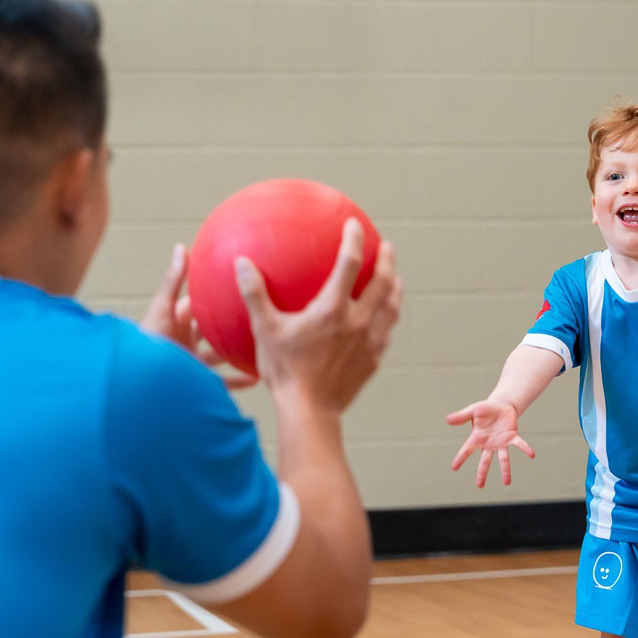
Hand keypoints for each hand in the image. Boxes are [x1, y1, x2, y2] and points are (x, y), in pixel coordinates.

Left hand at [142, 244, 255, 387]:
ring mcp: (194, 361)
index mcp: (177, 320)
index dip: (214, 292)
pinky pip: (224, 381)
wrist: (142, 382)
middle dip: (231, 322)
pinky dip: (239, 380)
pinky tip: (257, 376)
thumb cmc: (148, 343)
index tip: (235, 282)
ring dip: (238, 350)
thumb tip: (181, 247)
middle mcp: (187, 340)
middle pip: (214, 328)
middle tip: (255, 311)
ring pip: (222, 354)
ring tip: (261, 343)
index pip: (199, 302)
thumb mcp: (162, 308)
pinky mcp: (199, 380)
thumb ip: (173, 280)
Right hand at [234, 218, 401, 411]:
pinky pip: (386, 335)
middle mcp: (358, 322)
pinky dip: (388, 321)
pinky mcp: (373, 362)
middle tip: (388, 246)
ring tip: (395, 280)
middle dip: (387, 260)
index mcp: (333, 309)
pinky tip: (384, 321)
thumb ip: (255, 295)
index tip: (355, 224)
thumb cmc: (285, 371)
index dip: (354, 240)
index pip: (350, 264)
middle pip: (383, 282)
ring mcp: (370, 343)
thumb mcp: (265, 331)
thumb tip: (242, 263)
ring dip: (395, 289)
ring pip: (391, 308)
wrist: (309, 412)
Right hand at [446, 399, 534, 487]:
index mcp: (477, 439)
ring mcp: (501, 443)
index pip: (466, 450)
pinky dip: (525, 449)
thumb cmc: (485, 410)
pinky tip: (532, 455)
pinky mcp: (512, 437)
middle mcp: (488, 444)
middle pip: (485, 461)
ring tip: (507, 483)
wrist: (501, 406)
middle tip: (480, 485)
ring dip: (505, 470)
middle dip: (482, 473)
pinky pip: (519, 444)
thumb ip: (461, 416)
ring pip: (503, 459)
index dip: (460, 458)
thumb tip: (447, 420)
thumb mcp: (472, 410)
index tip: (454, 468)